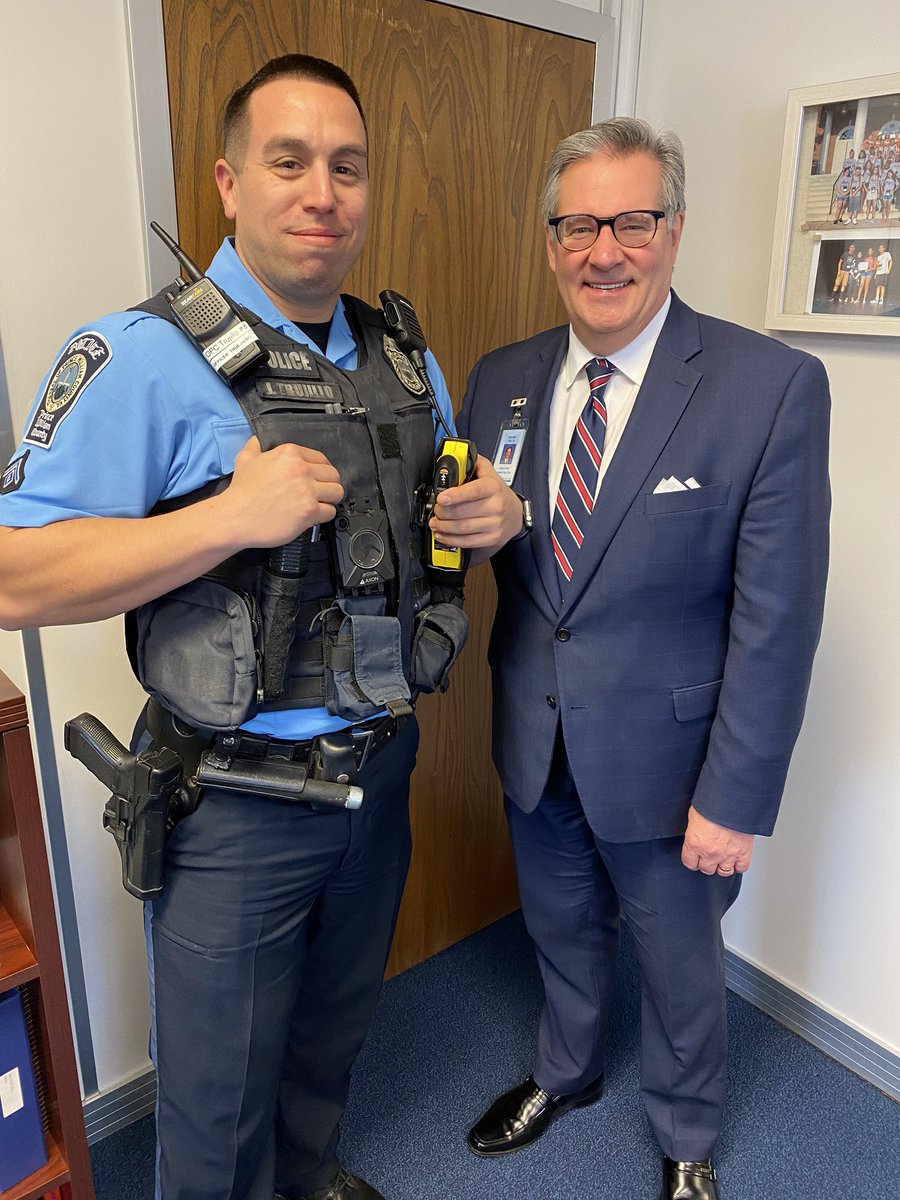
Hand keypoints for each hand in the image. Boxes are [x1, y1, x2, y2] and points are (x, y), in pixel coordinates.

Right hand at [219, 436, 343, 548]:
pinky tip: (313, 516)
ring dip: (330, 500)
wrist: (234, 517)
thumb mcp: (245, 460)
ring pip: (336, 492)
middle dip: (328, 485)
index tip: (317, 479)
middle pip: (333, 475)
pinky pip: (330, 512)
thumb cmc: (240, 492)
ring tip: (319, 504)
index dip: (321, 471)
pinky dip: (324, 515)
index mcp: (289, 454)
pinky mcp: (309, 511)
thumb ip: (254, 447)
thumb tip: (256, 441)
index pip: (321, 458)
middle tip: (321, 493)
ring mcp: (307, 490)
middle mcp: (301, 469)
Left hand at [429, 455, 523, 551]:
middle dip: (442, 512)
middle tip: (436, 510)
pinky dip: (451, 539)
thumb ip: (473, 463)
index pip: (474, 491)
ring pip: (463, 528)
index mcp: (493, 487)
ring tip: (435, 522)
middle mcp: (496, 506)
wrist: (516, 513)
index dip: (456, 495)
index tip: (441, 498)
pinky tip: (442, 534)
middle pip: (462, 512)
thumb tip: (456, 456)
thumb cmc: (498, 493)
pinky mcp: (492, 538)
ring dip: (444, 527)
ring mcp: (495, 524)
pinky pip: (468, 541)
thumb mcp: (489, 473)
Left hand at [681, 806, 753, 876]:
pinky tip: (737, 859)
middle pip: (706, 869)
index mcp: (694, 843)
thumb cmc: (712, 803)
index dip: (692, 860)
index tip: (694, 858)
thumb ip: (694, 831)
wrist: (733, 800)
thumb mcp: (694, 816)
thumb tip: (696, 834)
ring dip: (722, 866)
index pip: (689, 863)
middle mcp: (710, 853)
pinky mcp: (744, 853)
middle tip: (709, 856)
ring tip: (722, 859)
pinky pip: (741, 868)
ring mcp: (727, 855)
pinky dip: (739, 865)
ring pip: (723, 872)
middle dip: (707, 863)